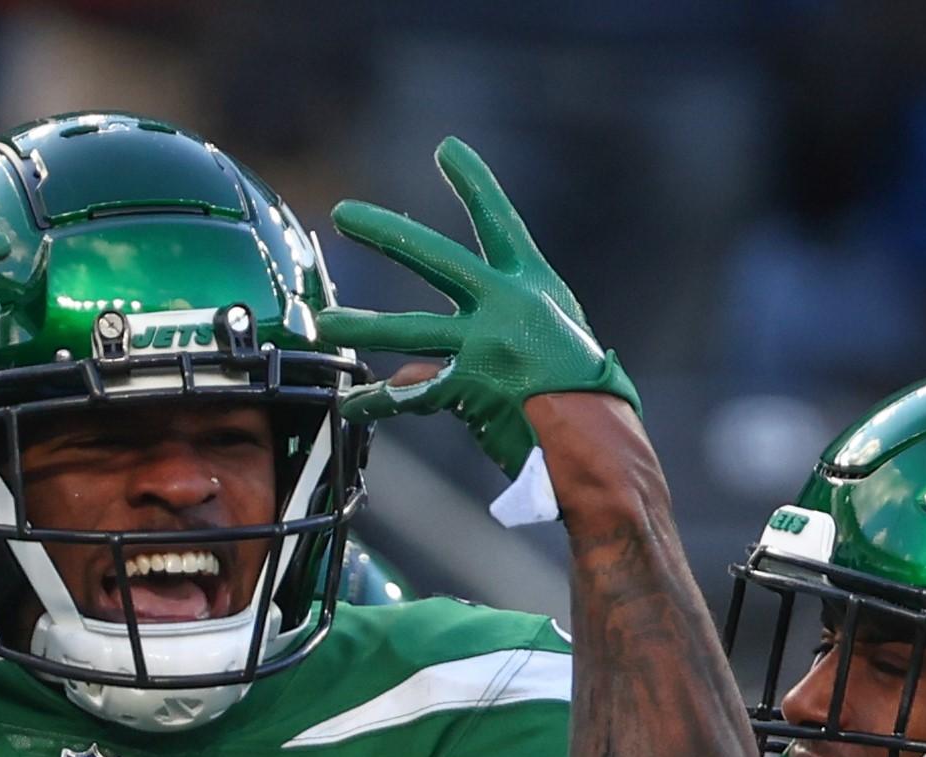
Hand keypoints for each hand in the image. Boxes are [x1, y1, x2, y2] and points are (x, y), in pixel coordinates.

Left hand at [320, 136, 638, 475]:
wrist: (600, 439)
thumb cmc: (581, 392)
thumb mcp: (547, 341)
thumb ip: (483, 335)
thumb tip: (412, 366)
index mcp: (533, 285)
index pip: (499, 221)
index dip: (474, 182)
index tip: (446, 149)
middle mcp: (507, 305)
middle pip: (435, 258)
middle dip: (385, 233)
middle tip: (343, 214)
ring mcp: (486, 346)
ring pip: (409, 329)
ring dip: (362, 326)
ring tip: (325, 323)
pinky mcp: (471, 388)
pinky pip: (411, 395)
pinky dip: (379, 403)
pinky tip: (351, 405)